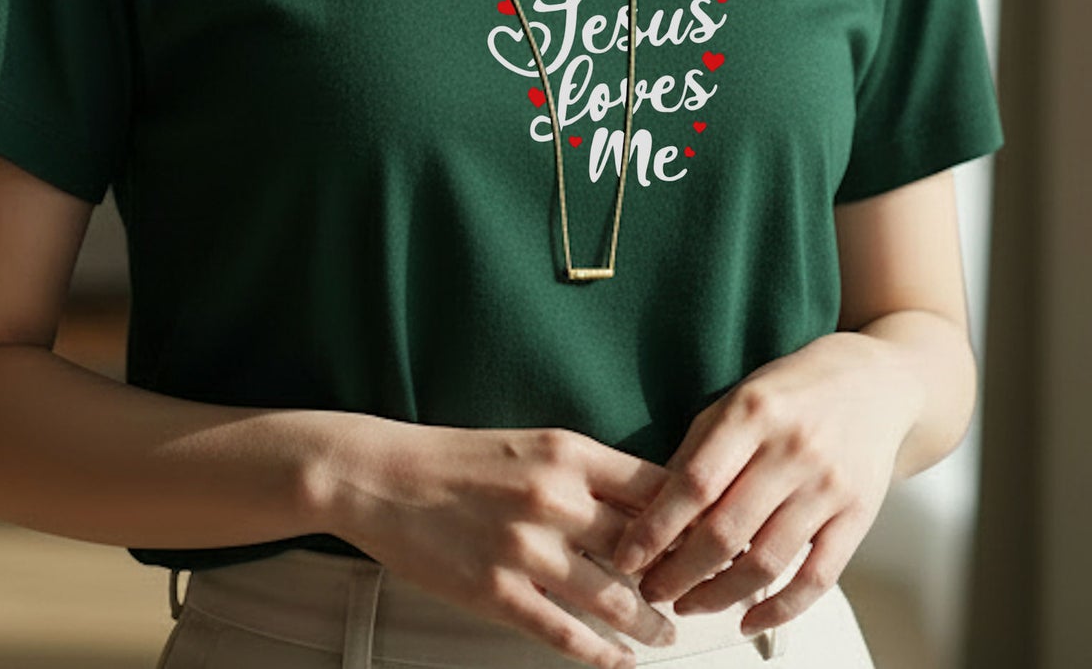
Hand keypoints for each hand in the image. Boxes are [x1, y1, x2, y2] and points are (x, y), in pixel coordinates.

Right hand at [315, 416, 680, 668]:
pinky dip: (602, 654)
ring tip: (663, 632)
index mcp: (565, 452)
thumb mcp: (530, 444)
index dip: (691, 519)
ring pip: (615, 599)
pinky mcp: (497, 592)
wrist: (380, 477)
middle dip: (679, 579)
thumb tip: (643, 507)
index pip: (656, 487)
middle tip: (698, 595)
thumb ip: (585, 473)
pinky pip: (566, 634)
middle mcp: (553, 497)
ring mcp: (525, 549)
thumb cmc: (453, 460)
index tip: (712, 539)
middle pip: (646, 548)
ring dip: (649, 624)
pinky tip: (617, 660)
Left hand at [609, 333, 917, 637]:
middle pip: (725, 530)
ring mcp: (828, 485)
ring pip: (765, 561)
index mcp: (753, 412)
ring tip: (689, 604)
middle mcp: (792, 449)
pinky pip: (816, 577)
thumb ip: (699, 448)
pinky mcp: (858, 515)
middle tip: (651, 590)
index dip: (656, 528)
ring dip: (719, 595)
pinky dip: (779, 608)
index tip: (627, 558)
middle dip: (679, 572)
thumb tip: (653, 507)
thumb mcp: (738, 398)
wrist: (876, 381)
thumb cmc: (794, 390)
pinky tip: (748, 620)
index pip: (694, 483)